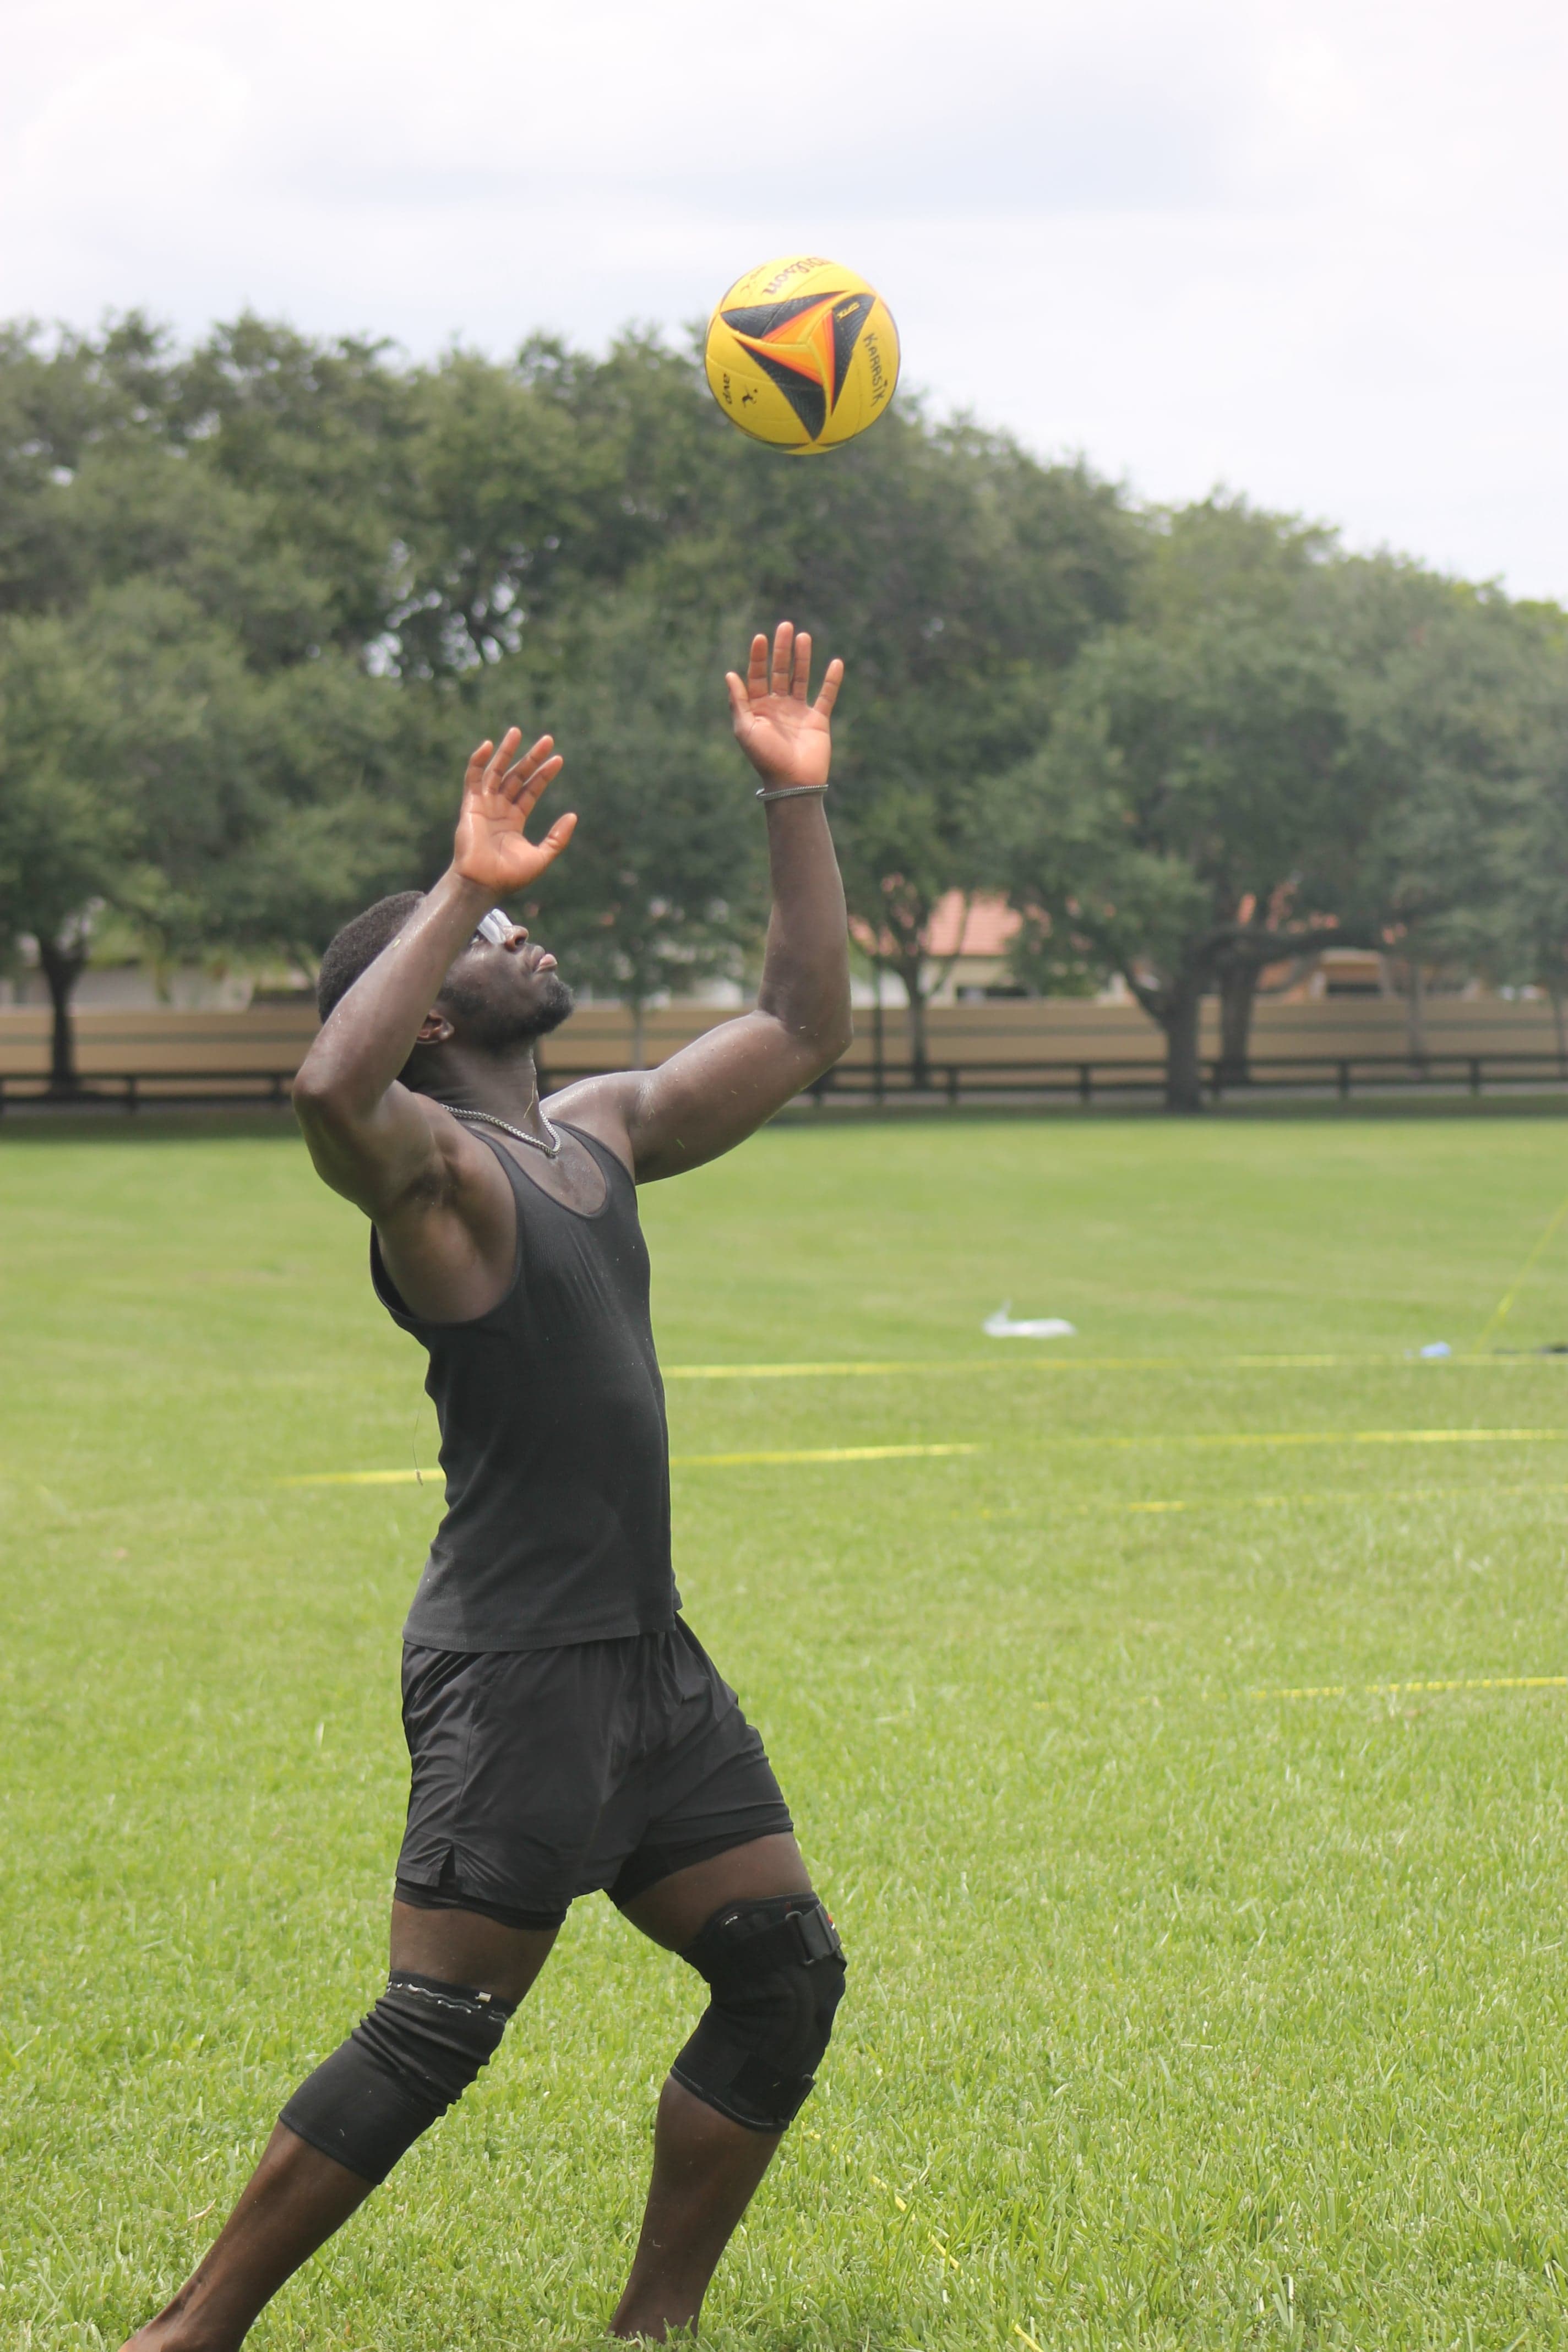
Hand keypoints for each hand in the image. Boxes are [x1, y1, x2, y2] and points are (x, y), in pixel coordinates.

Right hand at [451, 729, 574, 894]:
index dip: (544, 775)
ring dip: (506, 752)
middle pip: (517, 777)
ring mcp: (484, 806)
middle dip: (531, 758)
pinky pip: (473, 778)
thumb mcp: (542, 857)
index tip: (558, 759)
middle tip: (547, 739)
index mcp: (514, 820)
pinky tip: (488, 745)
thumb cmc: (509, 876)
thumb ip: (558, 838)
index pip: (531, 791)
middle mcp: (499, 810)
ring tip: (518, 731)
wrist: (482, 884)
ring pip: (496, 772)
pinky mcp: (470, 806)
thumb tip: (573, 815)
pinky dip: (478, 761)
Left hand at [726, 622, 842, 789]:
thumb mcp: (745, 729)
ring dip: (802, 658)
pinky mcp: (818, 719)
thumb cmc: (765, 757)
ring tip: (804, 637)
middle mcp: (777, 707)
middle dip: (782, 650)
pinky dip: (831, 681)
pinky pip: (826, 696)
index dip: (758, 656)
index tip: (761, 637)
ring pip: (800, 678)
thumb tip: (730, 674)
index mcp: (757, 708)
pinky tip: (835, 663)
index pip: (757, 676)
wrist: (792, 782)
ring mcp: (798, 712)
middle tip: (785, 626)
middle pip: (779, 671)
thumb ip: (738, 702)